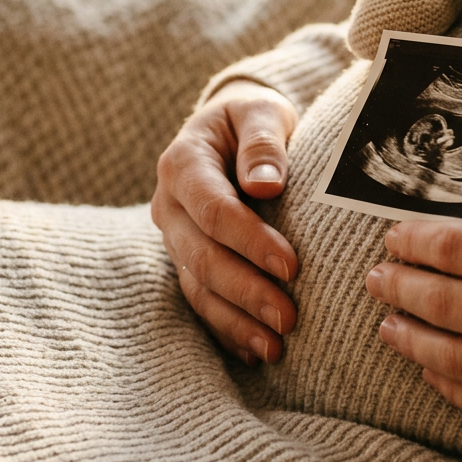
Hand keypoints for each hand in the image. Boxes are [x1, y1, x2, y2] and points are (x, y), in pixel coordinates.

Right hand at [152, 80, 299, 365]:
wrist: (232, 127)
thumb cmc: (253, 117)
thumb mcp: (261, 111)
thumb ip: (263, 141)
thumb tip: (266, 185)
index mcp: (182, 163)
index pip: (214, 210)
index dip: (251, 241)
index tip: (292, 265)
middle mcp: (169, 205)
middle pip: (203, 257)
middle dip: (247, 291)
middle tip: (289, 318)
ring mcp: (175, 236)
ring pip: (198, 286)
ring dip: (237, 319)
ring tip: (276, 347)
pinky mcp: (186, 259)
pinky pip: (200, 300)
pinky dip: (226, 328)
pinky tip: (255, 351)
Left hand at [365, 208, 461, 438]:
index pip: (455, 248)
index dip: (414, 241)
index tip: (393, 237)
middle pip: (442, 299)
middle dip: (399, 285)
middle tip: (376, 276)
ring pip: (452, 357)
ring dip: (411, 338)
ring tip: (388, 323)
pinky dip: (449, 387)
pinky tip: (431, 370)